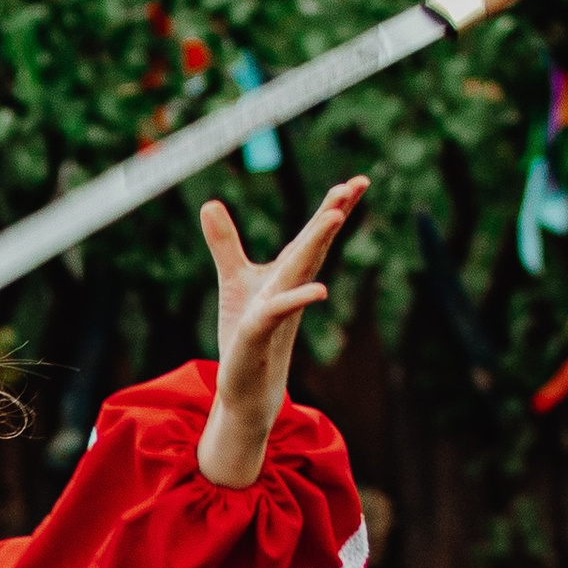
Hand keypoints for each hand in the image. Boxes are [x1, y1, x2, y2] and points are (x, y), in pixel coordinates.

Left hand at [195, 177, 366, 487]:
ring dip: (315, 245)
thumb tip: (210, 203)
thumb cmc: (247, 335)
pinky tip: (317, 291)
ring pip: (298, 273)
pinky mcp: (259, 337)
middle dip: (331, 215)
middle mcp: (288, 289)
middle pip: (312, 246)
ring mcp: (277, 312)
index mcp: (288, 275)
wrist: (246, 387)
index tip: (357, 181)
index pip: (312, 236)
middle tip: (354, 184)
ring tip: (334, 217)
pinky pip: (275, 313)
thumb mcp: (234, 280)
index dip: (333, 208)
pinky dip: (293, 299)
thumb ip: (226, 242)